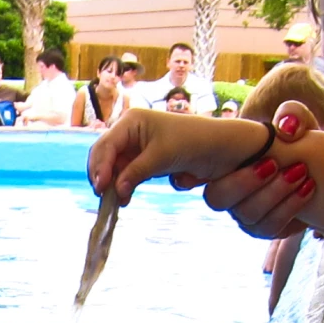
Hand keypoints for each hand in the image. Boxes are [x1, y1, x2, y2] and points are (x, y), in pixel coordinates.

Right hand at [88, 108, 274, 203]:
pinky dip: (124, 186)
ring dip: (113, 184)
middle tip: (104, 197)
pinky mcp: (145, 161)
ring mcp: (136, 147)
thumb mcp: (163, 157)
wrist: (223, 150)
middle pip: (104, 156)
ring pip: (114, 168)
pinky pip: (127, 175)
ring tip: (117, 201)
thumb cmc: (194, 142)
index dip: (100, 167)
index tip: (101, 188)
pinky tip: (126, 197)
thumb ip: (136, 173)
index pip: (106, 145)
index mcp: (131, 121)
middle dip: (103, 176)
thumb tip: (116, 191)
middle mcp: (130, 132)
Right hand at [197, 104, 321, 237]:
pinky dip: (289, 208)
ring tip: (301, 173)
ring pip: (245, 215)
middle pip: (217, 198)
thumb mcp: (299, 122)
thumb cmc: (301, 143)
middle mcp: (225, 190)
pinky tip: (309, 188)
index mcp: (221, 160)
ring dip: (273, 194)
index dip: (188, 175)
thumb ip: (292, 115)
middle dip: (244, 183)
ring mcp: (242, 213)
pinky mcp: (262, 228)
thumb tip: (285, 129)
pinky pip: (267, 228)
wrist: (320, 172)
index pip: (191, 170)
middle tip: (274, 163)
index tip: (190, 176)